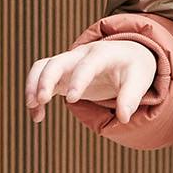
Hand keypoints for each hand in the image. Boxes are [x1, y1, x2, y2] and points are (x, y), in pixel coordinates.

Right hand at [25, 39, 157, 124]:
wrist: (127, 55)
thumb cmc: (134, 68)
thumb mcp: (139, 80)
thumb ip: (131, 98)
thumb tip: (123, 118)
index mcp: (102, 54)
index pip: (86, 65)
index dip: (78, 80)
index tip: (71, 99)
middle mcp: (80, 55)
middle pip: (56, 62)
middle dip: (46, 80)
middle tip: (41, 100)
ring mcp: (68, 63)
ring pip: (42, 67)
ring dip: (33, 86)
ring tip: (34, 109)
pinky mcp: (62, 74)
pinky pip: (41, 79)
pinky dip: (35, 95)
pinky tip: (37, 116)